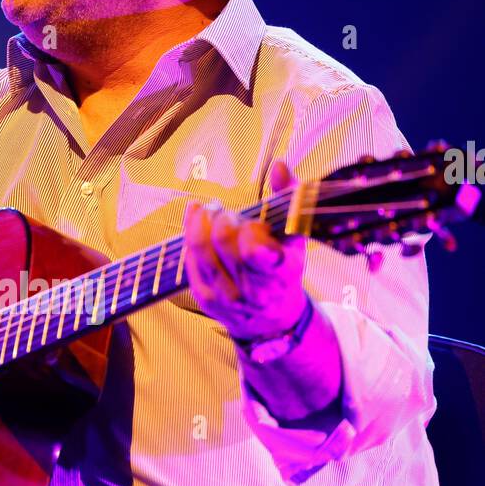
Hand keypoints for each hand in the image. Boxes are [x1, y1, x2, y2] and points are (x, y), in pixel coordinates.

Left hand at [183, 162, 307, 340]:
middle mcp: (251, 291)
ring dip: (201, 221)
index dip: (251, 229)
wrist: (272, 320)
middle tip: (229, 214)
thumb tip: (279, 165)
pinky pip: (188, 260)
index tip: (255, 225)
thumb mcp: (296, 238)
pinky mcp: (204, 298)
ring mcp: (224, 297)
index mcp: (278, 274)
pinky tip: (197, 223)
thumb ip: (290, 198)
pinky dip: (190, 236)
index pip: (255, 250)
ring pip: (199, 249)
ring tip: (209, 212)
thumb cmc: (284, 270)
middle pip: (223, 239)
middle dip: (224, 217)